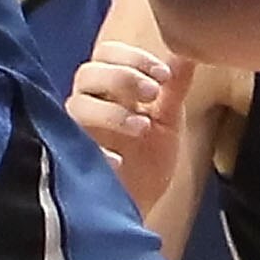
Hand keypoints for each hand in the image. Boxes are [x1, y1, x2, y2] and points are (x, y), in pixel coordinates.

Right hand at [69, 41, 191, 217]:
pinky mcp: (72, 161)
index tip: (163, 75)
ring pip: (77, 105)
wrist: (139, 206)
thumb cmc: (147, 160)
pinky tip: (118, 161)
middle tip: (152, 94)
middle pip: (87, 72)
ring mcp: (76, 133)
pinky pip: (71, 148)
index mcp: (109, 90)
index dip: (133, 57)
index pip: (107, 53)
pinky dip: (97, 151)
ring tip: (142, 127)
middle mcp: (87, 105)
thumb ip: (175, 87)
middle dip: (122, 77)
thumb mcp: (168, 121)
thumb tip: (188, 52)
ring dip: (112, 111)